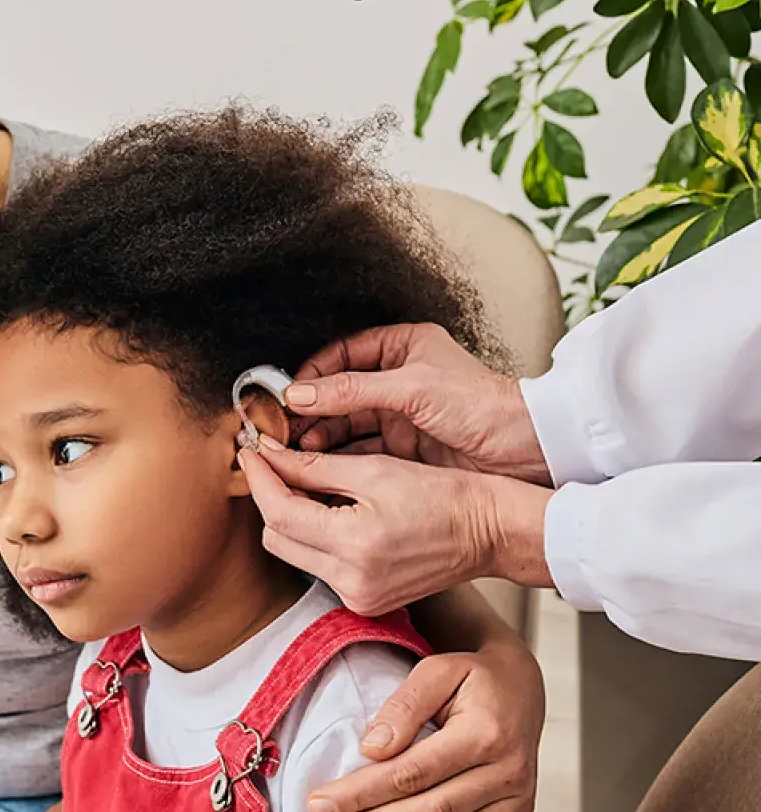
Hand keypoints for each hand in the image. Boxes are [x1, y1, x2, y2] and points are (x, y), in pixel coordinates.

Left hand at [237, 439, 553, 614]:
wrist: (489, 532)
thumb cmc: (444, 496)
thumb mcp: (376, 470)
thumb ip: (314, 467)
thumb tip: (268, 455)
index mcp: (355, 546)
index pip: (279, 513)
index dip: (260, 478)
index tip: (251, 452)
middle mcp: (351, 582)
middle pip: (277, 538)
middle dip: (271, 498)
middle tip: (275, 464)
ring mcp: (357, 597)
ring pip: (293, 554)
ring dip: (290, 518)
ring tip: (304, 484)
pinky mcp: (364, 602)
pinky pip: (318, 567)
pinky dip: (314, 539)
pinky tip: (328, 512)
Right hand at [283, 323, 550, 486]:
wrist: (525, 448)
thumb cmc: (482, 404)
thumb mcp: (411, 389)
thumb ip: (351, 390)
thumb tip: (299, 393)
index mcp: (403, 347)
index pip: (342, 354)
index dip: (313, 373)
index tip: (290, 394)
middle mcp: (398, 379)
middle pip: (339, 391)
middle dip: (311, 409)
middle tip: (285, 427)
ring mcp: (401, 414)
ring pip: (347, 423)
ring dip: (321, 434)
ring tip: (300, 447)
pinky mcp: (405, 447)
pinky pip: (362, 448)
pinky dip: (340, 456)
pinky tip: (321, 464)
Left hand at [308, 640, 544, 811]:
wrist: (522, 686)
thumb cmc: (469, 677)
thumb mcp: (436, 672)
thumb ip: (404, 707)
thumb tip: (372, 748)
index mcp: (483, 733)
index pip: (412, 771)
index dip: (363, 791)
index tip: (319, 803)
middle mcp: (505, 771)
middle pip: (433, 810)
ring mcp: (518, 798)